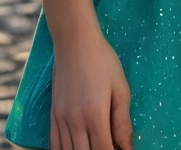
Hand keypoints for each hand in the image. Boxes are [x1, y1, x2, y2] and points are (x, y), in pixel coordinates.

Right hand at [51, 27, 132, 149]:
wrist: (74, 41)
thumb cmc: (102, 61)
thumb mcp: (120, 88)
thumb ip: (123, 121)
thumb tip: (127, 148)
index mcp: (95, 115)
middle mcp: (75, 121)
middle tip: (108, 146)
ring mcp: (61, 118)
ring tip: (94, 145)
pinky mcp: (53, 114)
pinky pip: (54, 144)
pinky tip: (75, 148)